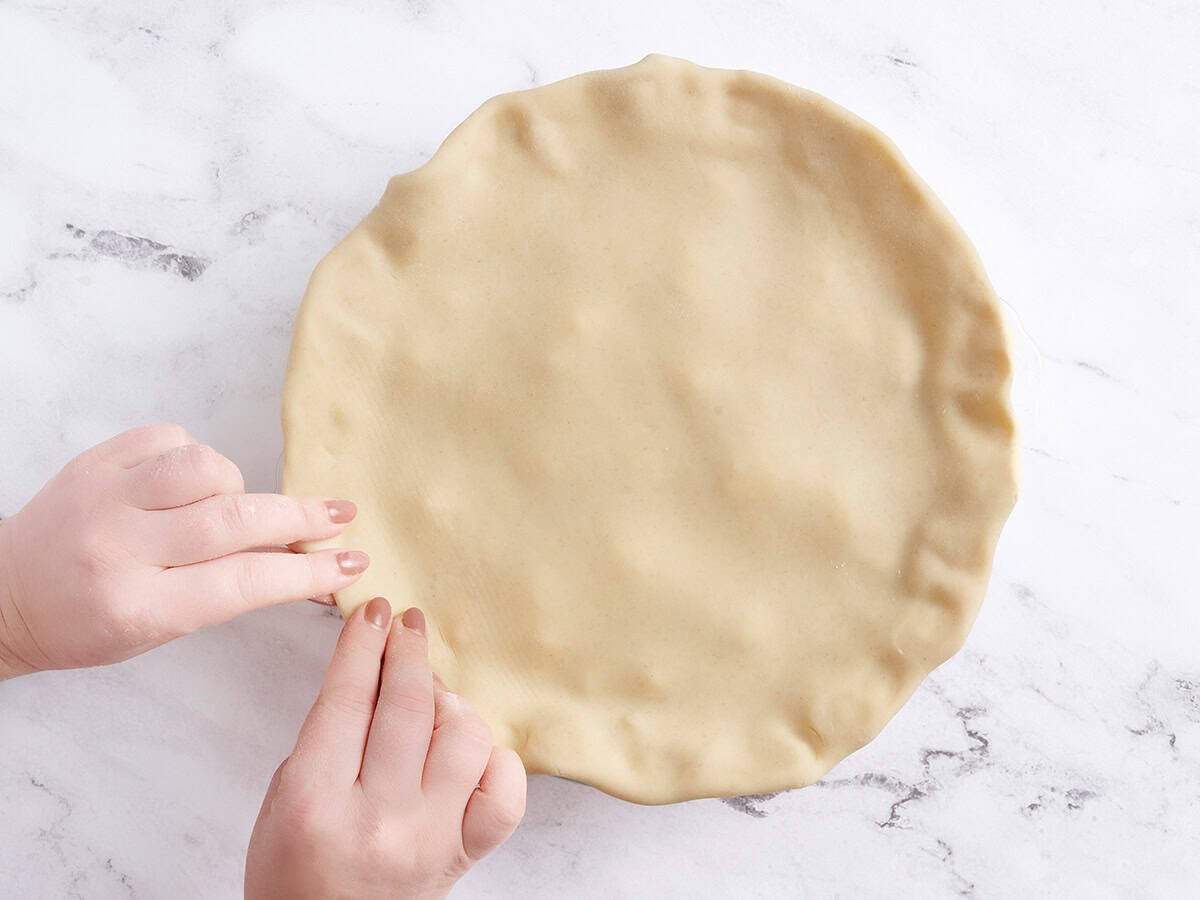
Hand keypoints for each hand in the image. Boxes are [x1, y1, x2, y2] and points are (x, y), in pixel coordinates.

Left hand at [0, 424, 368, 677]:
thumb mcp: (160, 628)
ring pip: (204, 466)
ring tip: (235, 505)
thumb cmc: (89, 624)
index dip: (307, 572)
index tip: (349, 564)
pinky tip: (188, 483)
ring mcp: (102, 498)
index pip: (244, 583)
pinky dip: (194, 458)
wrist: (3, 593)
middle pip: (233, 520)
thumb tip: (308, 561)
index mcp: (138, 608)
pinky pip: (169, 438)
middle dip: (300, 517)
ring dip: (237, 485)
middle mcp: (118, 549)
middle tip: (340, 516)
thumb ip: (227, 591)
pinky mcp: (93, 460)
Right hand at [245, 599, 526, 899]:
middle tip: (407, 627)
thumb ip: (330, 735)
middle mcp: (378, 821)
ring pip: (465, 738)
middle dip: (408, 651)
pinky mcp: (464, 856)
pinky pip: (504, 792)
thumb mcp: (284, 795)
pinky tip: (468, 754)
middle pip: (409, 708)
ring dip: (450, 704)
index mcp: (315, 802)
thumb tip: (379, 667)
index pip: (348, 698)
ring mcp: (429, 840)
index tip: (374, 611)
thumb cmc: (294, 869)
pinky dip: (494, 761)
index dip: (364, 644)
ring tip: (430, 702)